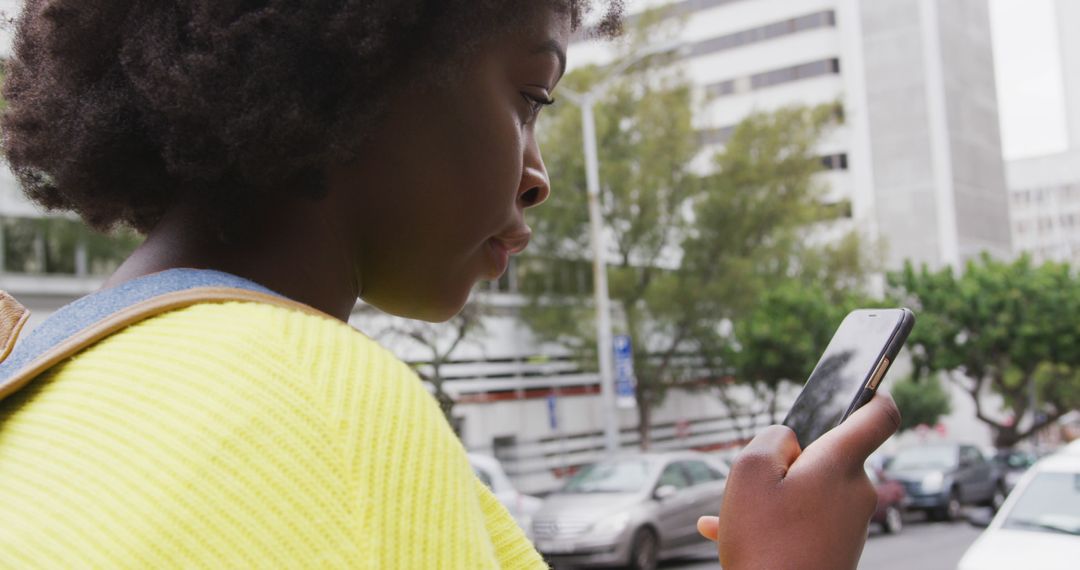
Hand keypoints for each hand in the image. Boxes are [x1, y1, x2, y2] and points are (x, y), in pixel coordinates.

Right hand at [697, 393, 899, 569]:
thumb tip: (789, 441)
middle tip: (757, 479)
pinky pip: (804, 520)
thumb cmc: (764, 541)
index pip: (880, 415)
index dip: (873, 392)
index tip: (863, 382)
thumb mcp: (749, 471)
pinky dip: (773, 520)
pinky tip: (726, 530)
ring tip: (736, 514)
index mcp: (841, 463)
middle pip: (829, 455)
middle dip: (792, 458)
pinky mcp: (838, 550)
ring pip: (811, 491)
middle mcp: (856, 492)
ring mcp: (850, 524)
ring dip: (776, 494)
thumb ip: (772, 439)